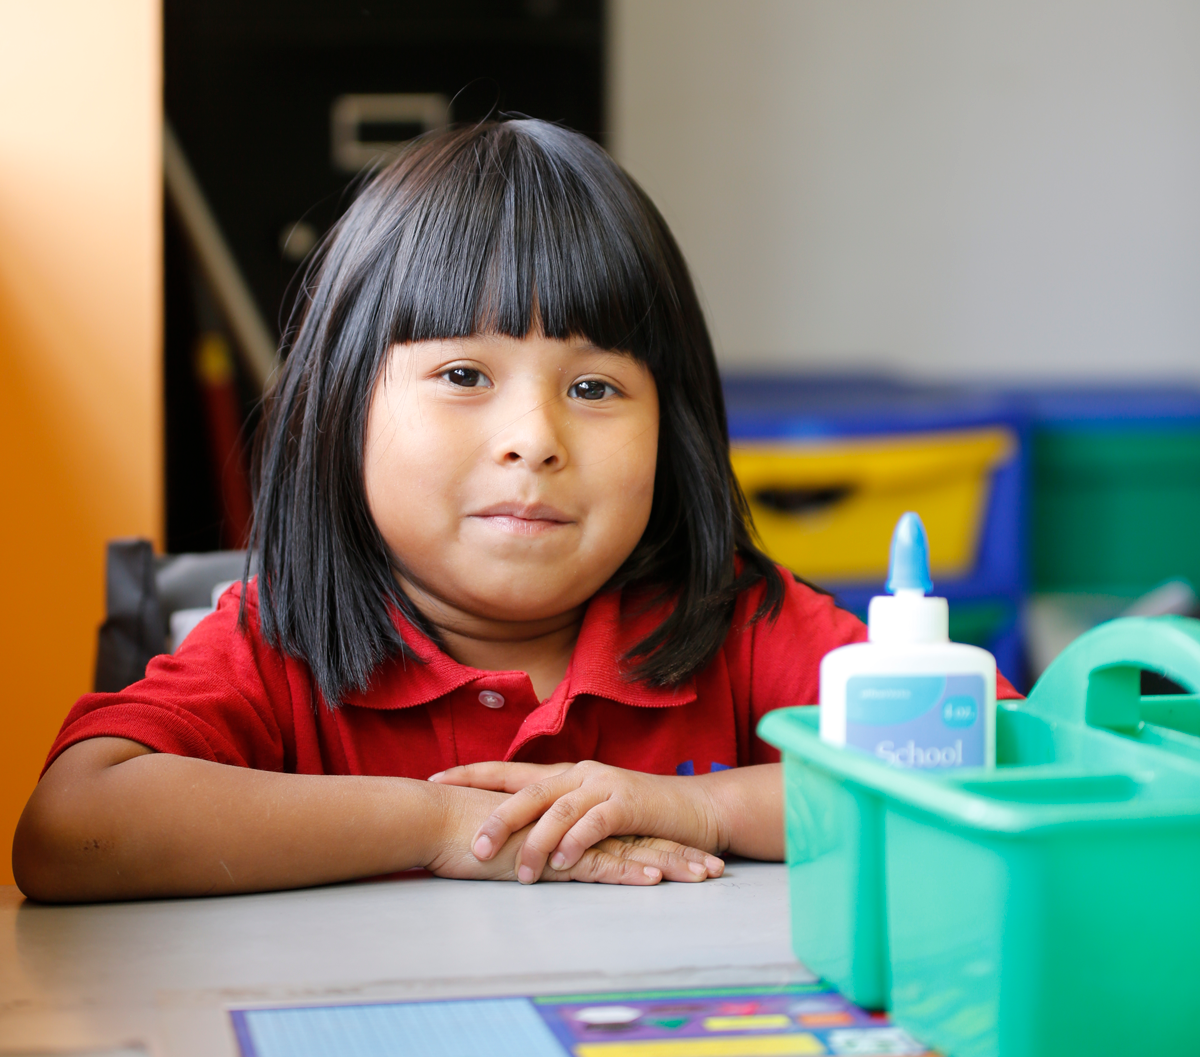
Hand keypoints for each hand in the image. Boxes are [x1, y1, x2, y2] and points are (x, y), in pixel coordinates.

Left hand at [429, 761, 724, 883]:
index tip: (433, 780)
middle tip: (471, 848)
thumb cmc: (638, 816)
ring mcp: (603, 786)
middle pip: (527, 790)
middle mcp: (578, 774)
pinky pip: (596, 822)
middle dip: (496, 818)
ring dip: (536, 841)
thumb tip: (508, 832)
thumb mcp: (589, 813)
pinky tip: (562, 862)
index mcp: (563, 775)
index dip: (471, 774)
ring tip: (519, 873)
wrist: (693, 809)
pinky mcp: (628, 803)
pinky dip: (577, 841)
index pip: (508, 772)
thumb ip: (555, 817)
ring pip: (558, 809)